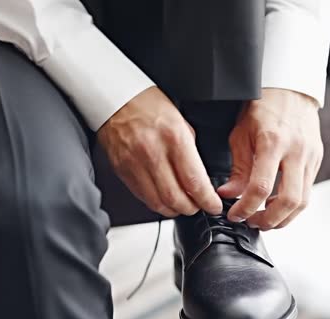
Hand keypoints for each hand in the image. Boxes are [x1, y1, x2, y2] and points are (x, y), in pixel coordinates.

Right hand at [98, 87, 222, 216]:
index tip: (214, 205)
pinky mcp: (123, 170)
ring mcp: (135, 163)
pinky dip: (157, 203)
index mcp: (173, 137)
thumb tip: (200, 177)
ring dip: (174, 210)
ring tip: (183, 205)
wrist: (115, 98)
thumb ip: (190, 150)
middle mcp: (153, 152)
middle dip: (192, 208)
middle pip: (176, 198)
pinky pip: (142, 196)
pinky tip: (164, 198)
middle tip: (199, 206)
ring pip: (158, 203)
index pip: (194, 181)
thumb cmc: (148, 105)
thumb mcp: (180, 120)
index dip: (207, 200)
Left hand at [218, 88, 322, 229]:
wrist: (291, 88)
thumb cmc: (263, 106)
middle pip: (289, 201)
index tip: (234, 214)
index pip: (261, 187)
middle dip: (269, 220)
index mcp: (273, 142)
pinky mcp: (317, 160)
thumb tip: (227, 195)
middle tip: (252, 223)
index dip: (245, 208)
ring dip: (283, 218)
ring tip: (264, 219)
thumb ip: (237, 168)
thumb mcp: (241, 133)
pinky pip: (307, 191)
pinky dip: (292, 205)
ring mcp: (311, 156)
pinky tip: (277, 206)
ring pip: (303, 201)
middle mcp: (296, 151)